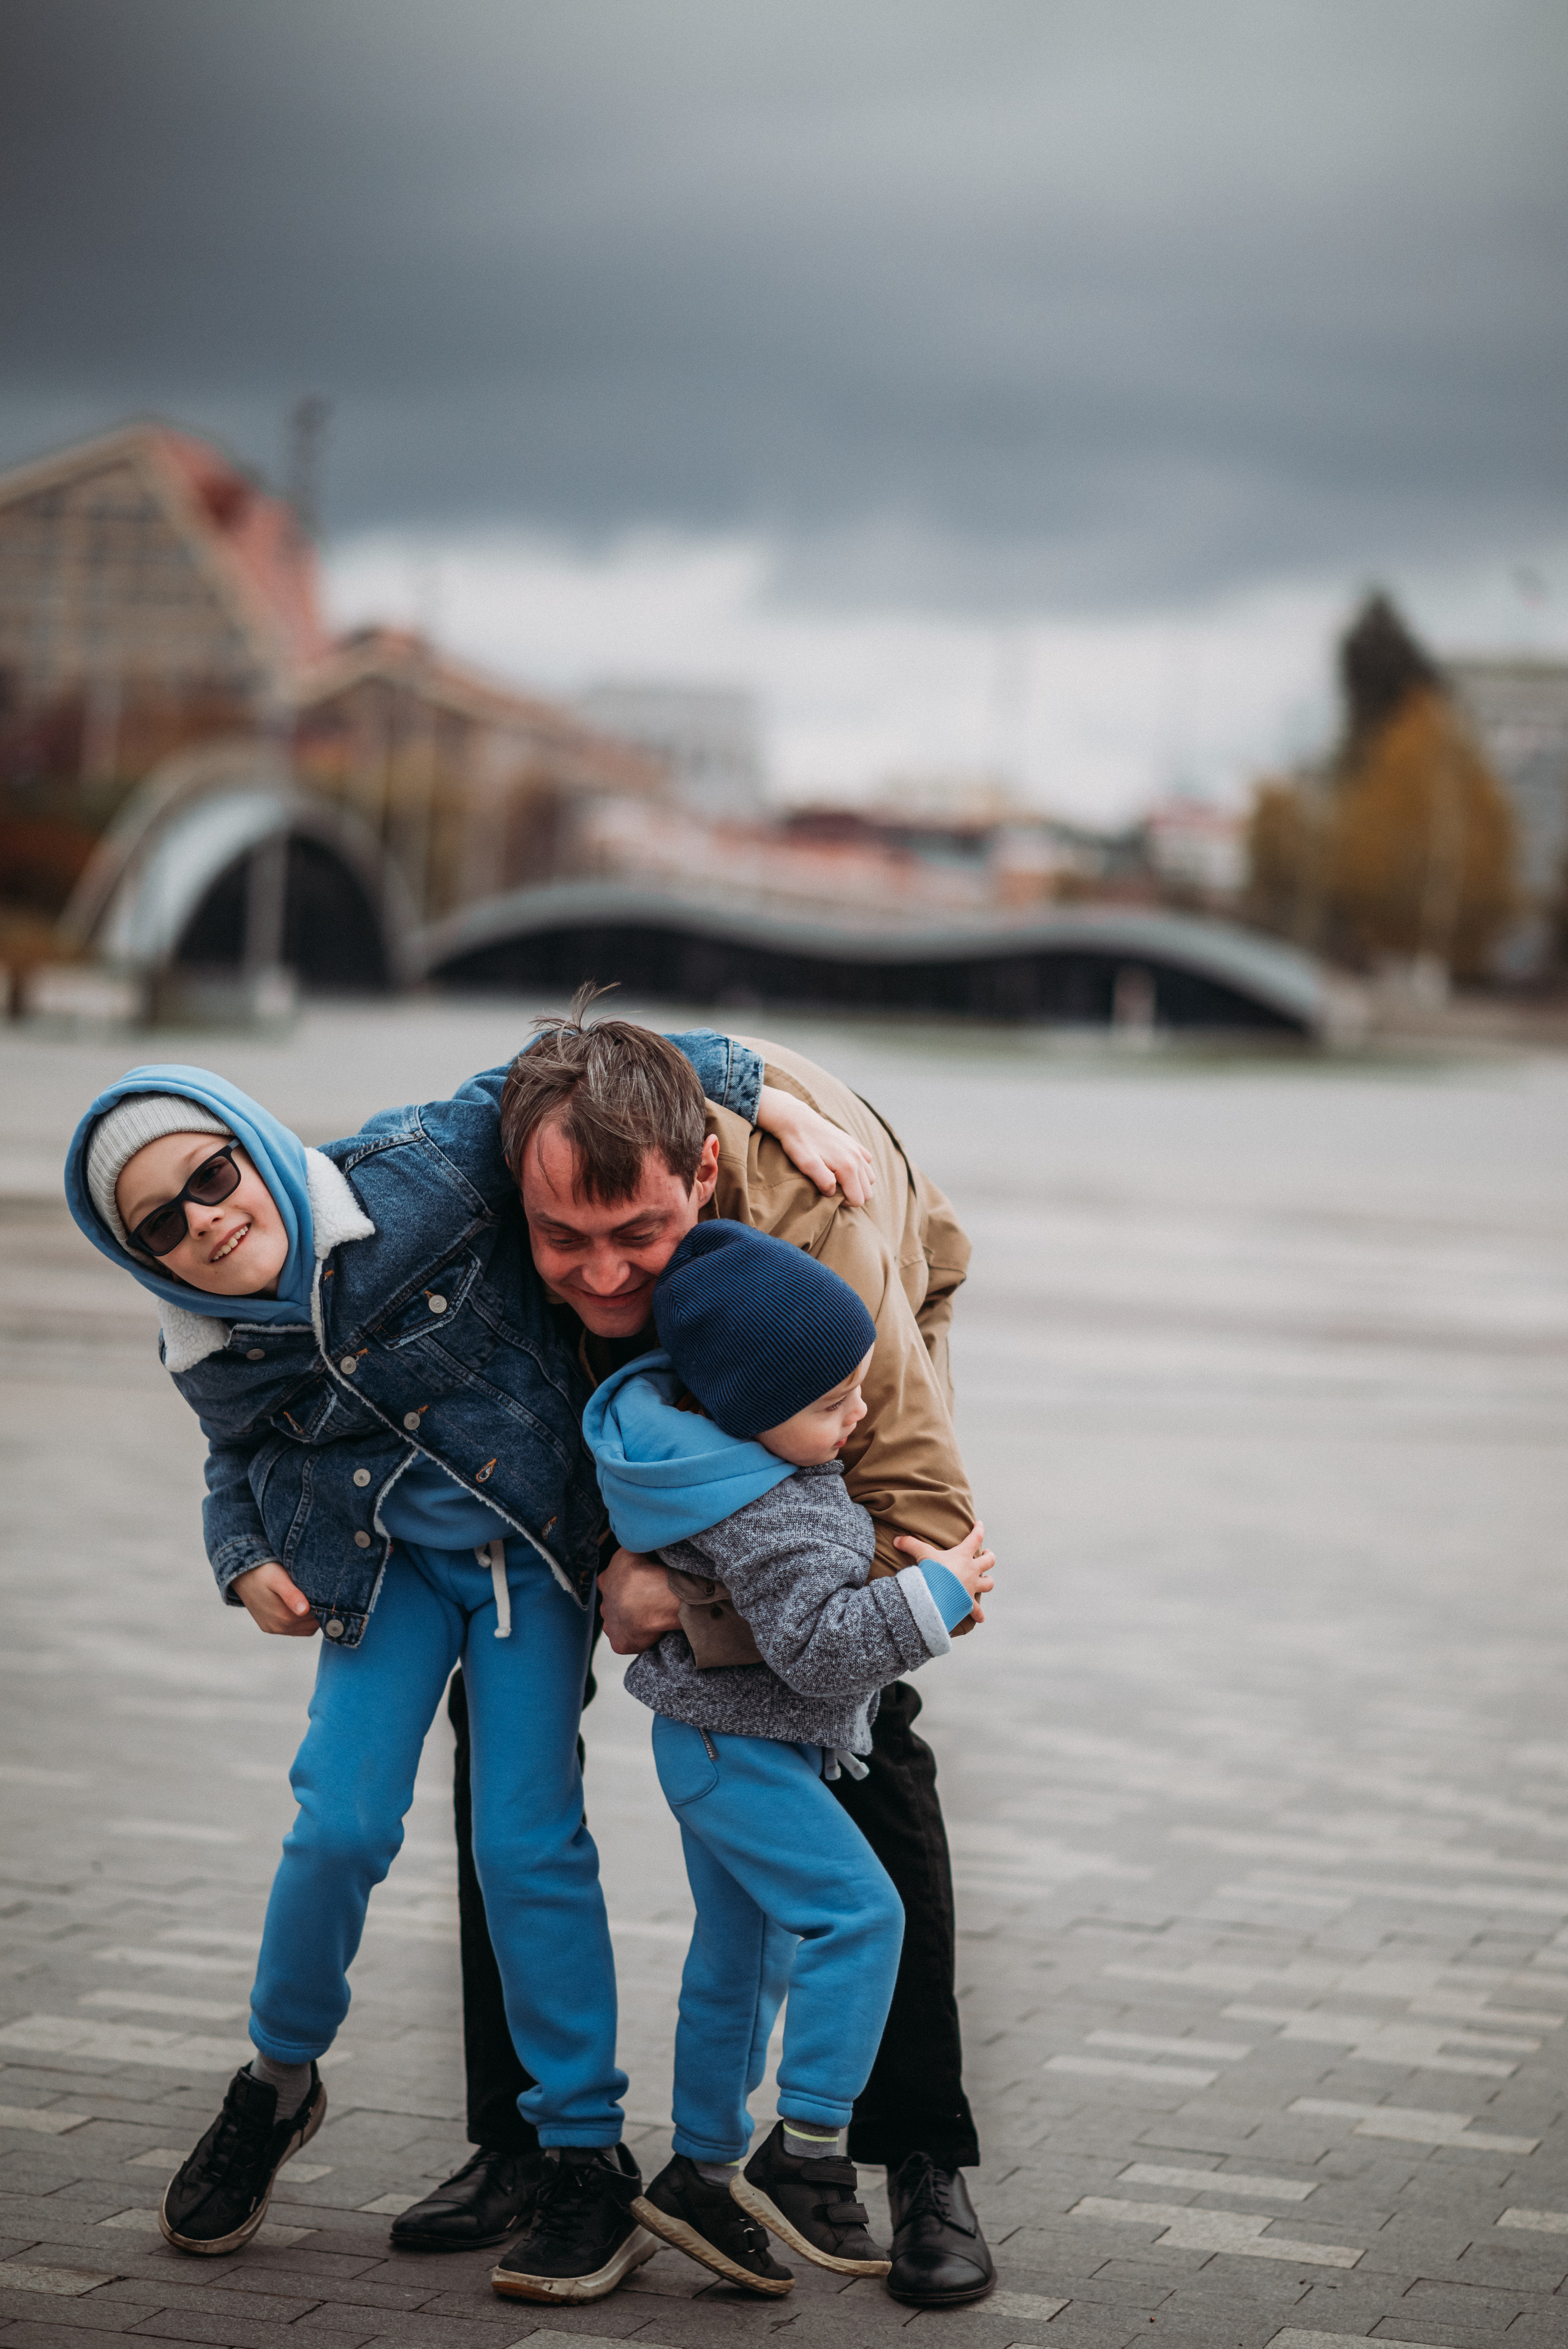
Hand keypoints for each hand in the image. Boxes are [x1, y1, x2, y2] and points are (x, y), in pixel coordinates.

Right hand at [231, 1561, 320, 1636]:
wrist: (240, 1574)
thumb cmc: (264, 1572)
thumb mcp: (278, 1579)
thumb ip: (291, 1595)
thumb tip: (304, 1610)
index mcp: (284, 1617)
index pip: (318, 1618)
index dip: (324, 1605)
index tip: (325, 1592)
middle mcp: (279, 1628)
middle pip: (312, 1625)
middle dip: (318, 1611)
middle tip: (318, 1592)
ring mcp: (273, 1629)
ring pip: (305, 1629)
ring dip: (310, 1617)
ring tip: (308, 1597)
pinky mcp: (269, 1628)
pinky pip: (294, 1630)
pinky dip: (300, 1621)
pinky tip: (298, 1605)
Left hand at [598, 1546, 682, 1653]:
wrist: (653, 1597)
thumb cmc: (644, 1572)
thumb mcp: (632, 1550)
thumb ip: (628, 1554)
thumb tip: (632, 1546)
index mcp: (605, 1581)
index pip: (610, 1582)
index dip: (625, 1583)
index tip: (639, 1584)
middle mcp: (604, 1604)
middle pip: (614, 1606)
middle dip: (627, 1605)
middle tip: (647, 1602)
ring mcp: (611, 1626)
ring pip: (620, 1625)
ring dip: (631, 1623)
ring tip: (652, 1617)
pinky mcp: (620, 1644)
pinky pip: (629, 1642)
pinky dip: (640, 1639)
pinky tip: (653, 1631)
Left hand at [755, 1085, 876, 1207]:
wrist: (796, 1118)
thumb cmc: (799, 1143)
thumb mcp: (807, 1165)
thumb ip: (823, 1181)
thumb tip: (834, 1193)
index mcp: (848, 1166)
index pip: (858, 1199)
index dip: (845, 1203)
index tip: (829, 1197)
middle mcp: (857, 1158)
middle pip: (867, 1191)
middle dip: (853, 1195)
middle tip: (834, 1191)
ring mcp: (857, 1149)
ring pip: (869, 1178)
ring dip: (857, 1184)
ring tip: (838, 1181)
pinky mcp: (853, 1142)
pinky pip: (867, 1161)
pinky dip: (859, 1169)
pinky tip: (842, 1167)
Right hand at [894, 1521, 994, 1623]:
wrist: (938, 1595)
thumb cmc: (933, 1573)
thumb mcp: (922, 1554)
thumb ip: (910, 1545)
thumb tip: (897, 1539)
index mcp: (963, 1556)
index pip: (976, 1538)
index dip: (979, 1529)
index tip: (980, 1524)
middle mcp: (971, 1571)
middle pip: (989, 1561)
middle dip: (989, 1556)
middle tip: (987, 1554)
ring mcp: (972, 1587)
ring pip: (988, 1584)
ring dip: (988, 1581)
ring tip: (987, 1579)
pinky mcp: (968, 1603)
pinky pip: (977, 1610)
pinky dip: (978, 1613)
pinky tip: (979, 1617)